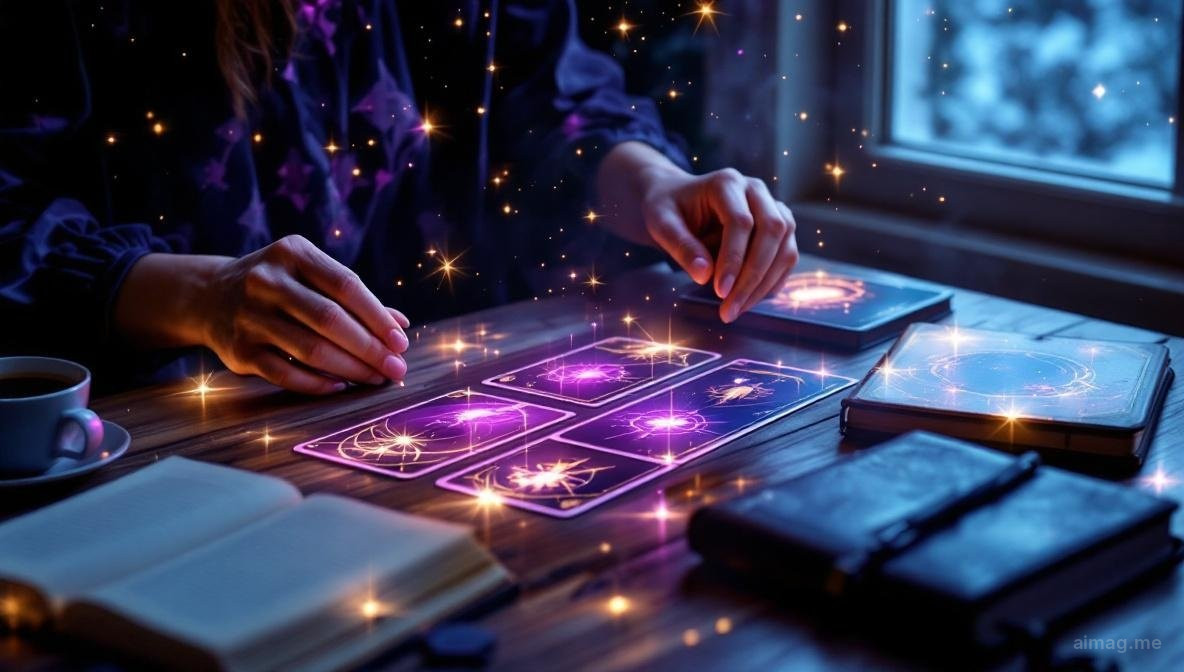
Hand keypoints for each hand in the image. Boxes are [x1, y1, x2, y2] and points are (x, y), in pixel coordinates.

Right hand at [115, 235, 409, 394]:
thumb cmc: (280, 286)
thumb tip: (400, 325)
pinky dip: (318, 383)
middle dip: (369, 348)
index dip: (377, 316)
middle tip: (395, 368)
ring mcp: (249, 316)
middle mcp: (267, 281)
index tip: (401, 342)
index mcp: (292, 253)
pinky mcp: (239, 351)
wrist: (209, 296)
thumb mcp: (310, 275)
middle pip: (330, 319)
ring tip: (375, 378)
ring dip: (351, 369)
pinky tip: (340, 385)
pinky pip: (287, 374)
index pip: (345, 285)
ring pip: (311, 350)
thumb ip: (354, 297)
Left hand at [597, 143, 797, 322]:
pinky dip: (771, 283)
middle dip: (753, 276)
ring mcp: (772, 208)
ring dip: (765, 284)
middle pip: (773, 231)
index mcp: (726, 183)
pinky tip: (748, 300)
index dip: (734, 259)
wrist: (678, 202)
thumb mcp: (661, 224)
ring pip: (786, 247)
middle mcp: (756, 191)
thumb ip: (681, 246)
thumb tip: (704, 275)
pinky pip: (787, 257)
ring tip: (736, 309)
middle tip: (730, 309)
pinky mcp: (779, 228)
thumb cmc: (668, 210)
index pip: (741, 222)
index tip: (720, 291)